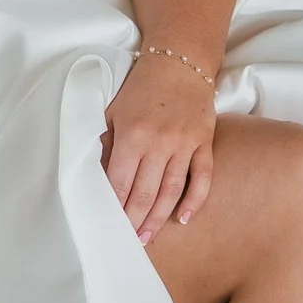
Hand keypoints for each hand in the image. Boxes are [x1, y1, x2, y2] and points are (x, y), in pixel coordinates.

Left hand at [101, 52, 214, 238]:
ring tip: (147, 236)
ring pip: (171, 190)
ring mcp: (185, 143)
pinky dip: (195, 199)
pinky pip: (202, 176)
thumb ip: (106, 143)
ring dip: (158, 217)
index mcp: (132, 135)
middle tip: (127, 240)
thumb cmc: (140, 88)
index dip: (114, 207)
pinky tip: (185, 218)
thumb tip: (99, 176)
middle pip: (145, 193)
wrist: (179, 62)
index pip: (120, 182)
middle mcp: (159, 142)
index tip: (108, 225)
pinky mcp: (204, 142)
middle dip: (134, 220)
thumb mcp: (113, 111)